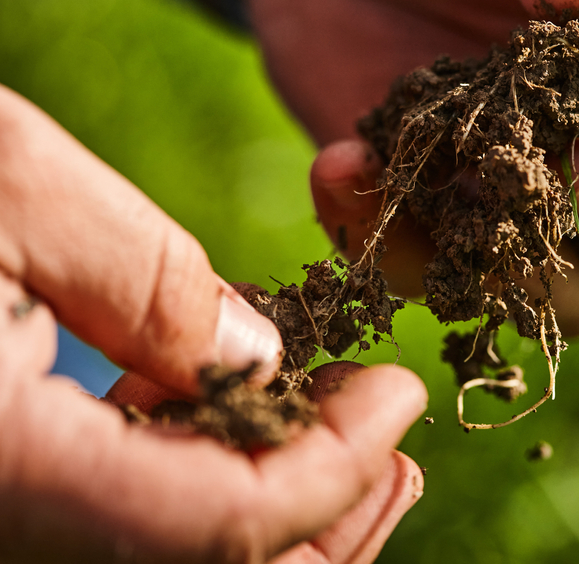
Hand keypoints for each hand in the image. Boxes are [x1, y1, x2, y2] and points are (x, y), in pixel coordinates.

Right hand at [0, 85, 425, 562]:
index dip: (337, 466)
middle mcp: (1, 532)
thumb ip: (150, 282)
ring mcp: (4, 522)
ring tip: (364, 455)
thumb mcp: (10, 188)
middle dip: (331, 515)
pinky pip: (127, 528)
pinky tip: (248, 431)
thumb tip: (259, 359)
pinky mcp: (4, 498)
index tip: (399, 394)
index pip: (226, 528)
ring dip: (289, 519)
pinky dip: (210, 493)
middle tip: (395, 444)